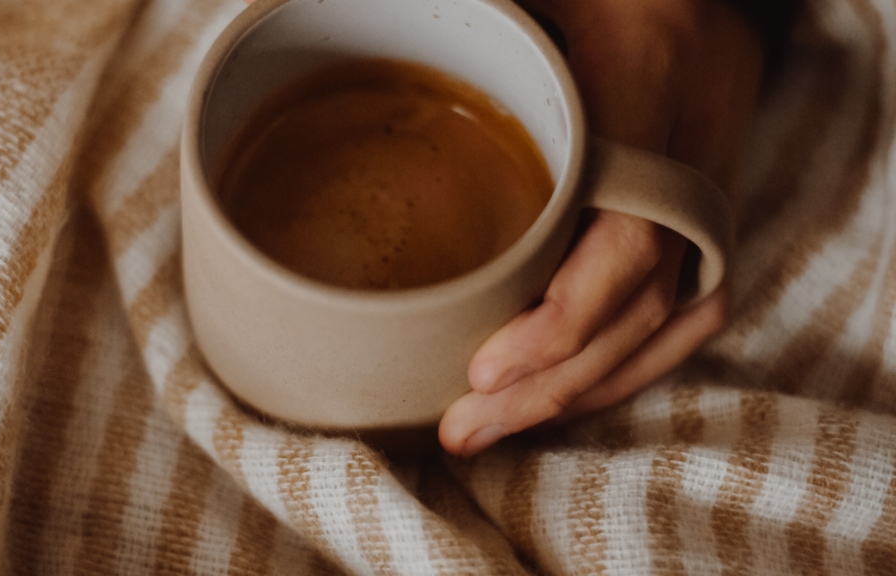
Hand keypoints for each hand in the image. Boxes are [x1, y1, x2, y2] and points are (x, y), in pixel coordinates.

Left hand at [439, 0, 763, 455]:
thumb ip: (471, 29)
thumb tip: (344, 23)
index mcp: (648, 89)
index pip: (624, 240)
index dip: (560, 319)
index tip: (483, 365)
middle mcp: (693, 155)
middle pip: (639, 307)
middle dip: (552, 383)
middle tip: (465, 423)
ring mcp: (714, 197)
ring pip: (668, 328)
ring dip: (581, 391)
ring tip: (496, 427)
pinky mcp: (715, 223)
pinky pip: (687, 318)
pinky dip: (626, 369)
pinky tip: (564, 399)